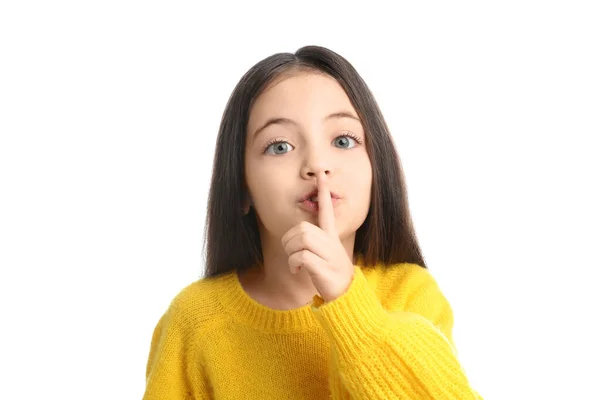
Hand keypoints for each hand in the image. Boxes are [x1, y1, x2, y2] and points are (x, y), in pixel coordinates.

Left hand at [281, 171, 354, 302]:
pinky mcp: (324, 268)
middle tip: (292, 255)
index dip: (323, 193)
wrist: (346, 295)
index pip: (327, 211)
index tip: (321, 176)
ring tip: (296, 264)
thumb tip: (297, 235)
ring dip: (291, 253)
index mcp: (331, 237)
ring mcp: (329, 255)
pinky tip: (298, 271)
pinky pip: (300, 257)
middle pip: (302, 229)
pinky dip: (294, 264)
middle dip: (289, 241)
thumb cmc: (330, 274)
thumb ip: (314, 242)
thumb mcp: (325, 254)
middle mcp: (331, 243)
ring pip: (300, 240)